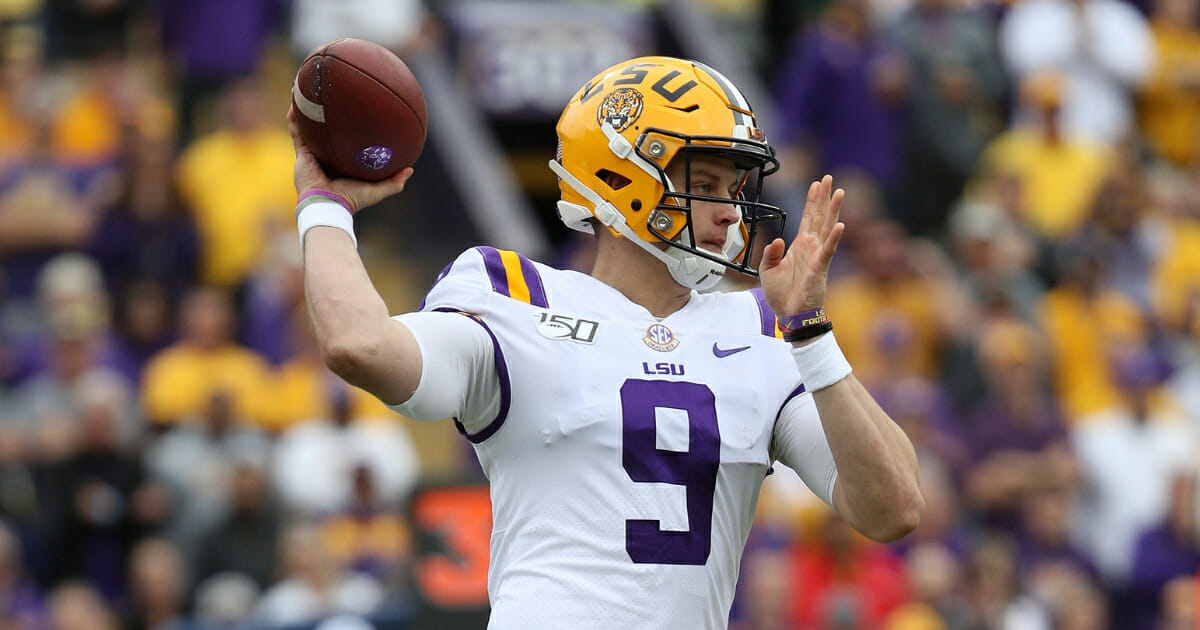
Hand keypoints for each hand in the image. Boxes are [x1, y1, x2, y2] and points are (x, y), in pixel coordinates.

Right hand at [288, 105, 412, 212]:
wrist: (327, 205)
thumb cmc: (352, 199)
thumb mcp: (377, 190)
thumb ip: (394, 181)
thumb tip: (410, 169)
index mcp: (341, 163)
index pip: (345, 143)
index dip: (348, 129)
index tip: (355, 114)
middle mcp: (326, 156)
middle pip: (327, 131)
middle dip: (327, 114)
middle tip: (333, 95)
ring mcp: (312, 154)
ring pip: (308, 127)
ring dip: (306, 110)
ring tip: (308, 89)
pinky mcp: (301, 153)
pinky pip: (296, 130)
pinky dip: (294, 116)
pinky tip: (295, 101)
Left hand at [759, 174, 844, 318]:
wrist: (789, 315)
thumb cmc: (782, 294)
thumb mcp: (767, 270)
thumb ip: (770, 252)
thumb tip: (778, 239)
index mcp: (800, 245)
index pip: (808, 218)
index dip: (812, 200)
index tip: (816, 184)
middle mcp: (811, 247)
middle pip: (820, 217)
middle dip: (824, 197)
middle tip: (829, 178)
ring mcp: (817, 256)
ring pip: (827, 228)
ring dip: (833, 210)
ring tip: (839, 192)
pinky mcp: (820, 268)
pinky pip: (828, 250)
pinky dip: (834, 238)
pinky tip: (840, 225)